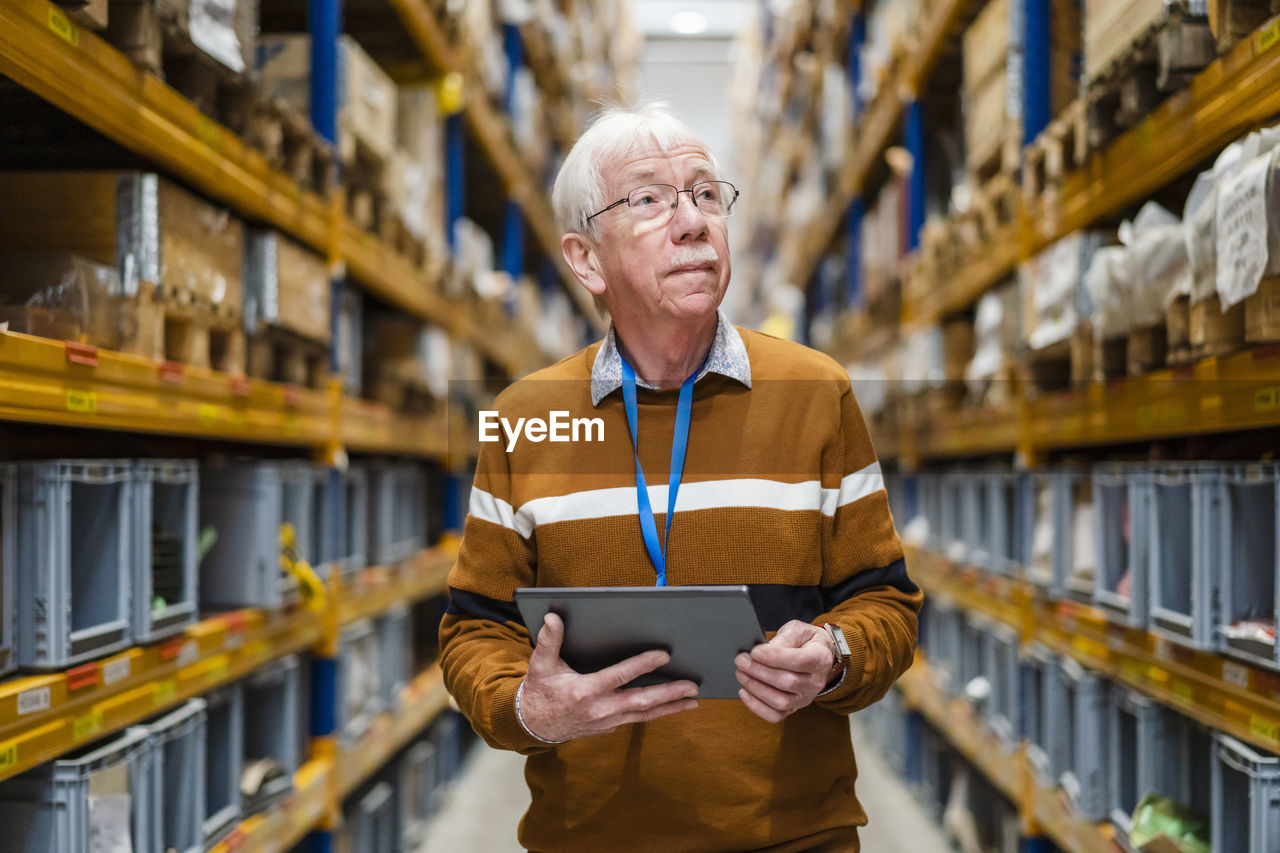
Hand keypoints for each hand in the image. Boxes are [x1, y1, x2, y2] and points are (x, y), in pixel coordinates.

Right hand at [519, 613, 699, 742]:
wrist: (533, 725)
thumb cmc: (540, 690)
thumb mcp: (541, 664)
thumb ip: (549, 640)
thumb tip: (553, 618)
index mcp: (585, 691)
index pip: (620, 676)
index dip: (642, 665)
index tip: (664, 655)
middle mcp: (600, 709)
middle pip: (641, 701)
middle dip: (669, 693)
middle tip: (692, 686)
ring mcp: (607, 721)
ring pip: (644, 714)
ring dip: (670, 707)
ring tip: (693, 700)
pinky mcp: (609, 727)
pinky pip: (637, 719)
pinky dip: (656, 712)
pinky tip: (673, 705)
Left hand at [735, 620, 835, 722]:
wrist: (818, 654)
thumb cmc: (805, 640)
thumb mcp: (798, 630)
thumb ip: (784, 639)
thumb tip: (763, 651)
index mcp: (820, 659)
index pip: (798, 661)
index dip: (774, 658)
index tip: (754, 652)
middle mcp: (815, 682)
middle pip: (787, 683)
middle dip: (759, 672)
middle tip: (741, 660)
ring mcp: (805, 698)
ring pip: (781, 702)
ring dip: (756, 688)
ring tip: (741, 673)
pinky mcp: (794, 707)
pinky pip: (775, 715)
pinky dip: (757, 706)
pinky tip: (744, 691)